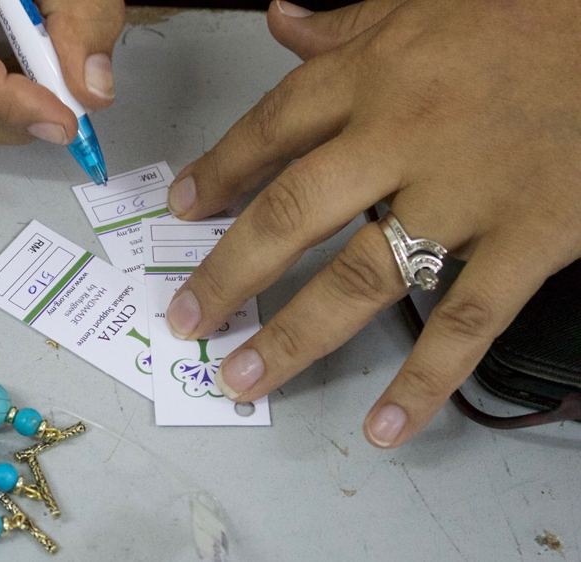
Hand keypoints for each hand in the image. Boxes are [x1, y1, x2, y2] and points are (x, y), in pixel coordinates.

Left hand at [165, 0, 580, 447]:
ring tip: (243, 377)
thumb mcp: (424, 3)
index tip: (182, 210)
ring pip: (361, 277)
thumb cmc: (531, 13)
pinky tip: (385, 425)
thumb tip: (280, 22)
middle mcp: (403, 137)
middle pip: (291, 213)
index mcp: (374, 75)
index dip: (217, 172)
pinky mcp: (531, 238)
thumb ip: (346, 25)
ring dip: (293, 336)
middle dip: (230, 271)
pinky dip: (424, 380)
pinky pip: (466, 320)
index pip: (270, 129)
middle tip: (188, 317)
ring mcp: (465, 195)